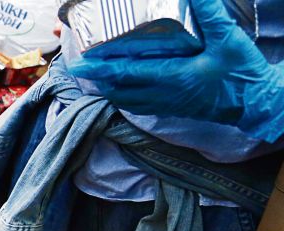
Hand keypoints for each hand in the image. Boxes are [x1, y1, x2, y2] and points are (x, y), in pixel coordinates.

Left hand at [68, 0, 283, 142]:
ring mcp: (166, 105)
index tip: (81, 63)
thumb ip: (208, 14)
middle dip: (97, 78)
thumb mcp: (227, 38)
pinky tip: (122, 89)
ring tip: (96, 75)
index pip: (127, 73)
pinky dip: (124, 97)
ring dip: (109, 88)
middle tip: (81, 66)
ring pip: (126, 101)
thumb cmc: (242, 72)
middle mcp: (163, 95)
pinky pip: (138, 106)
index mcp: (172, 77)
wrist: (256, 104)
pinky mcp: (172, 110)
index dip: (101, 68)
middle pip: (118, 89)